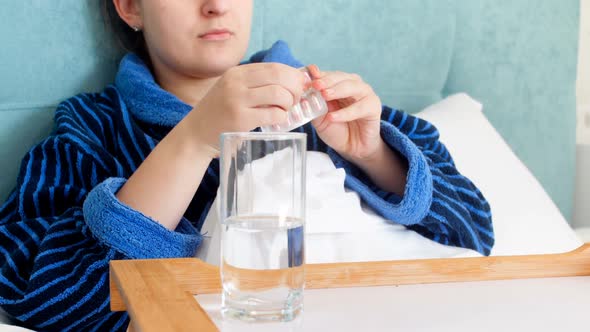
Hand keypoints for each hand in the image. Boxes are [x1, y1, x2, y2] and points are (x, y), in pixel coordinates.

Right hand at [184, 63, 307, 157]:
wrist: (195, 133)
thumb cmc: (219, 113)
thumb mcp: (233, 89)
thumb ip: (256, 84)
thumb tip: (292, 80)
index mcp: (237, 72)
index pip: (274, 67)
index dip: (293, 76)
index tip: (299, 87)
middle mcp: (236, 82)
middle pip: (279, 76)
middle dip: (295, 88)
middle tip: (295, 100)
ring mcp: (237, 100)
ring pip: (278, 94)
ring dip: (289, 103)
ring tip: (285, 111)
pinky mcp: (240, 119)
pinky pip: (273, 114)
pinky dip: (281, 118)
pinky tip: (277, 121)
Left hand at [308, 66, 382, 161]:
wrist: (353, 147)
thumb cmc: (337, 129)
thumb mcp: (320, 118)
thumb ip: (313, 106)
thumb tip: (302, 96)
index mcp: (340, 84)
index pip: (328, 75)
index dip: (318, 75)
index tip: (307, 76)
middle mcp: (354, 85)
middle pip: (341, 77)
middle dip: (327, 80)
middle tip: (315, 84)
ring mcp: (365, 94)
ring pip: (352, 87)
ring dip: (337, 90)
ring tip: (324, 95)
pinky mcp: (374, 107)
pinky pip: (360, 108)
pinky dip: (345, 113)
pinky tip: (332, 117)